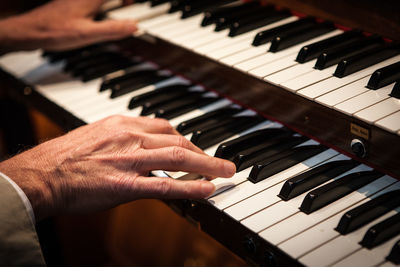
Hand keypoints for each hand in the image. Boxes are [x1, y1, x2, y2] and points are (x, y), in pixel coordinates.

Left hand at [0, 0, 136, 52]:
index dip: (131, 1)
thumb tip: (134, 26)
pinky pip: (95, 4)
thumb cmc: (54, 31)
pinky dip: (104, 10)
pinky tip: (102, 22)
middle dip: (124, 4)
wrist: (30, 32)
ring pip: (103, 1)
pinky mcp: (75, 4)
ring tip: (122, 18)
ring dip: (114, 6)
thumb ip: (112, 29)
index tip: (139, 7)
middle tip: (133, 13)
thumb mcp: (87, 34)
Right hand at [0, 116, 235, 221]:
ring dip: (208, 165)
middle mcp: (130, 136)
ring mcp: (130, 160)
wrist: (41, 173)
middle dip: (205, 151)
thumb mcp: (98, 135)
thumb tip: (144, 146)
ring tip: (226, 173)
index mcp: (123, 124)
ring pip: (179, 158)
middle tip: (223, 161)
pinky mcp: (125, 184)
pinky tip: (207, 190)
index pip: (166, 126)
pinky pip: (165, 184)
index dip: (188, 138)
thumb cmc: (65, 156)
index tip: (198, 148)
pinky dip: (190, 187)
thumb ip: (124, 138)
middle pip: (179, 140)